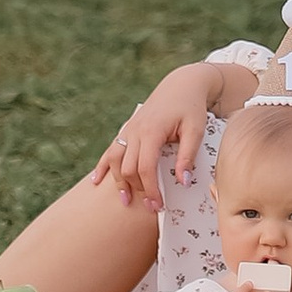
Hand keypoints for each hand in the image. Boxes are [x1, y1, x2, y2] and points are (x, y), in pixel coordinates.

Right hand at [90, 62, 216, 209]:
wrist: (181, 85)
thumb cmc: (190, 107)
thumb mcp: (195, 130)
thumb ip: (187, 156)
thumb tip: (183, 182)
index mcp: (152, 131)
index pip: (145, 167)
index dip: (150, 189)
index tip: (158, 205)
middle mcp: (135, 130)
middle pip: (128, 167)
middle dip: (137, 190)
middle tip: (150, 207)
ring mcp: (129, 129)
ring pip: (115, 159)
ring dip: (118, 181)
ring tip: (125, 200)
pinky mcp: (128, 129)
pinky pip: (111, 149)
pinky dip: (103, 165)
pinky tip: (96, 181)